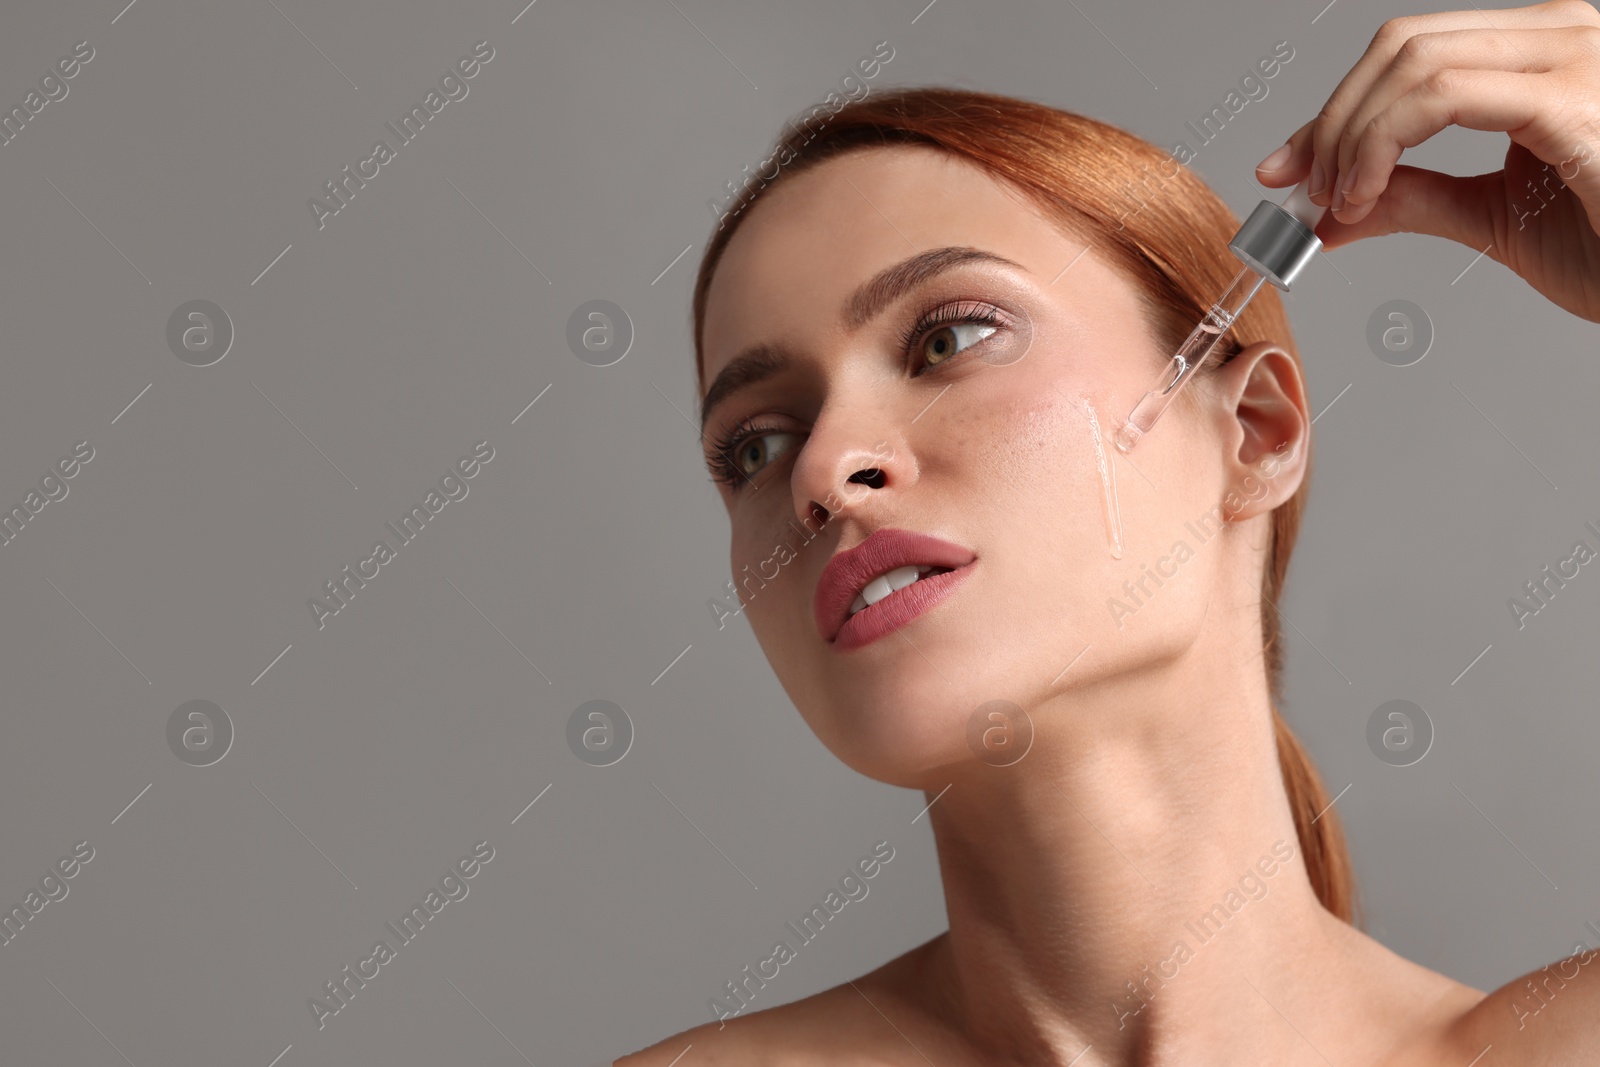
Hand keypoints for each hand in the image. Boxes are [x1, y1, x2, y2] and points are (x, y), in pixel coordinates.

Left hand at [1255, 0, 1599, 322]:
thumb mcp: (1491, 216)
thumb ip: (1412, 197)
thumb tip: (1329, 208)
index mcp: (1547, 52)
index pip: (1415, 50)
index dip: (1337, 107)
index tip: (1289, 166)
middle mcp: (1566, 33)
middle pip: (1403, 44)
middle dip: (1331, 119)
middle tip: (1305, 188)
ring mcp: (1575, 56)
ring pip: (1413, 61)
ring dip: (1349, 135)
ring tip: (1339, 200)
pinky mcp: (1571, 100)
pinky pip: (1440, 97)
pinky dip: (1379, 144)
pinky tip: (1364, 195)